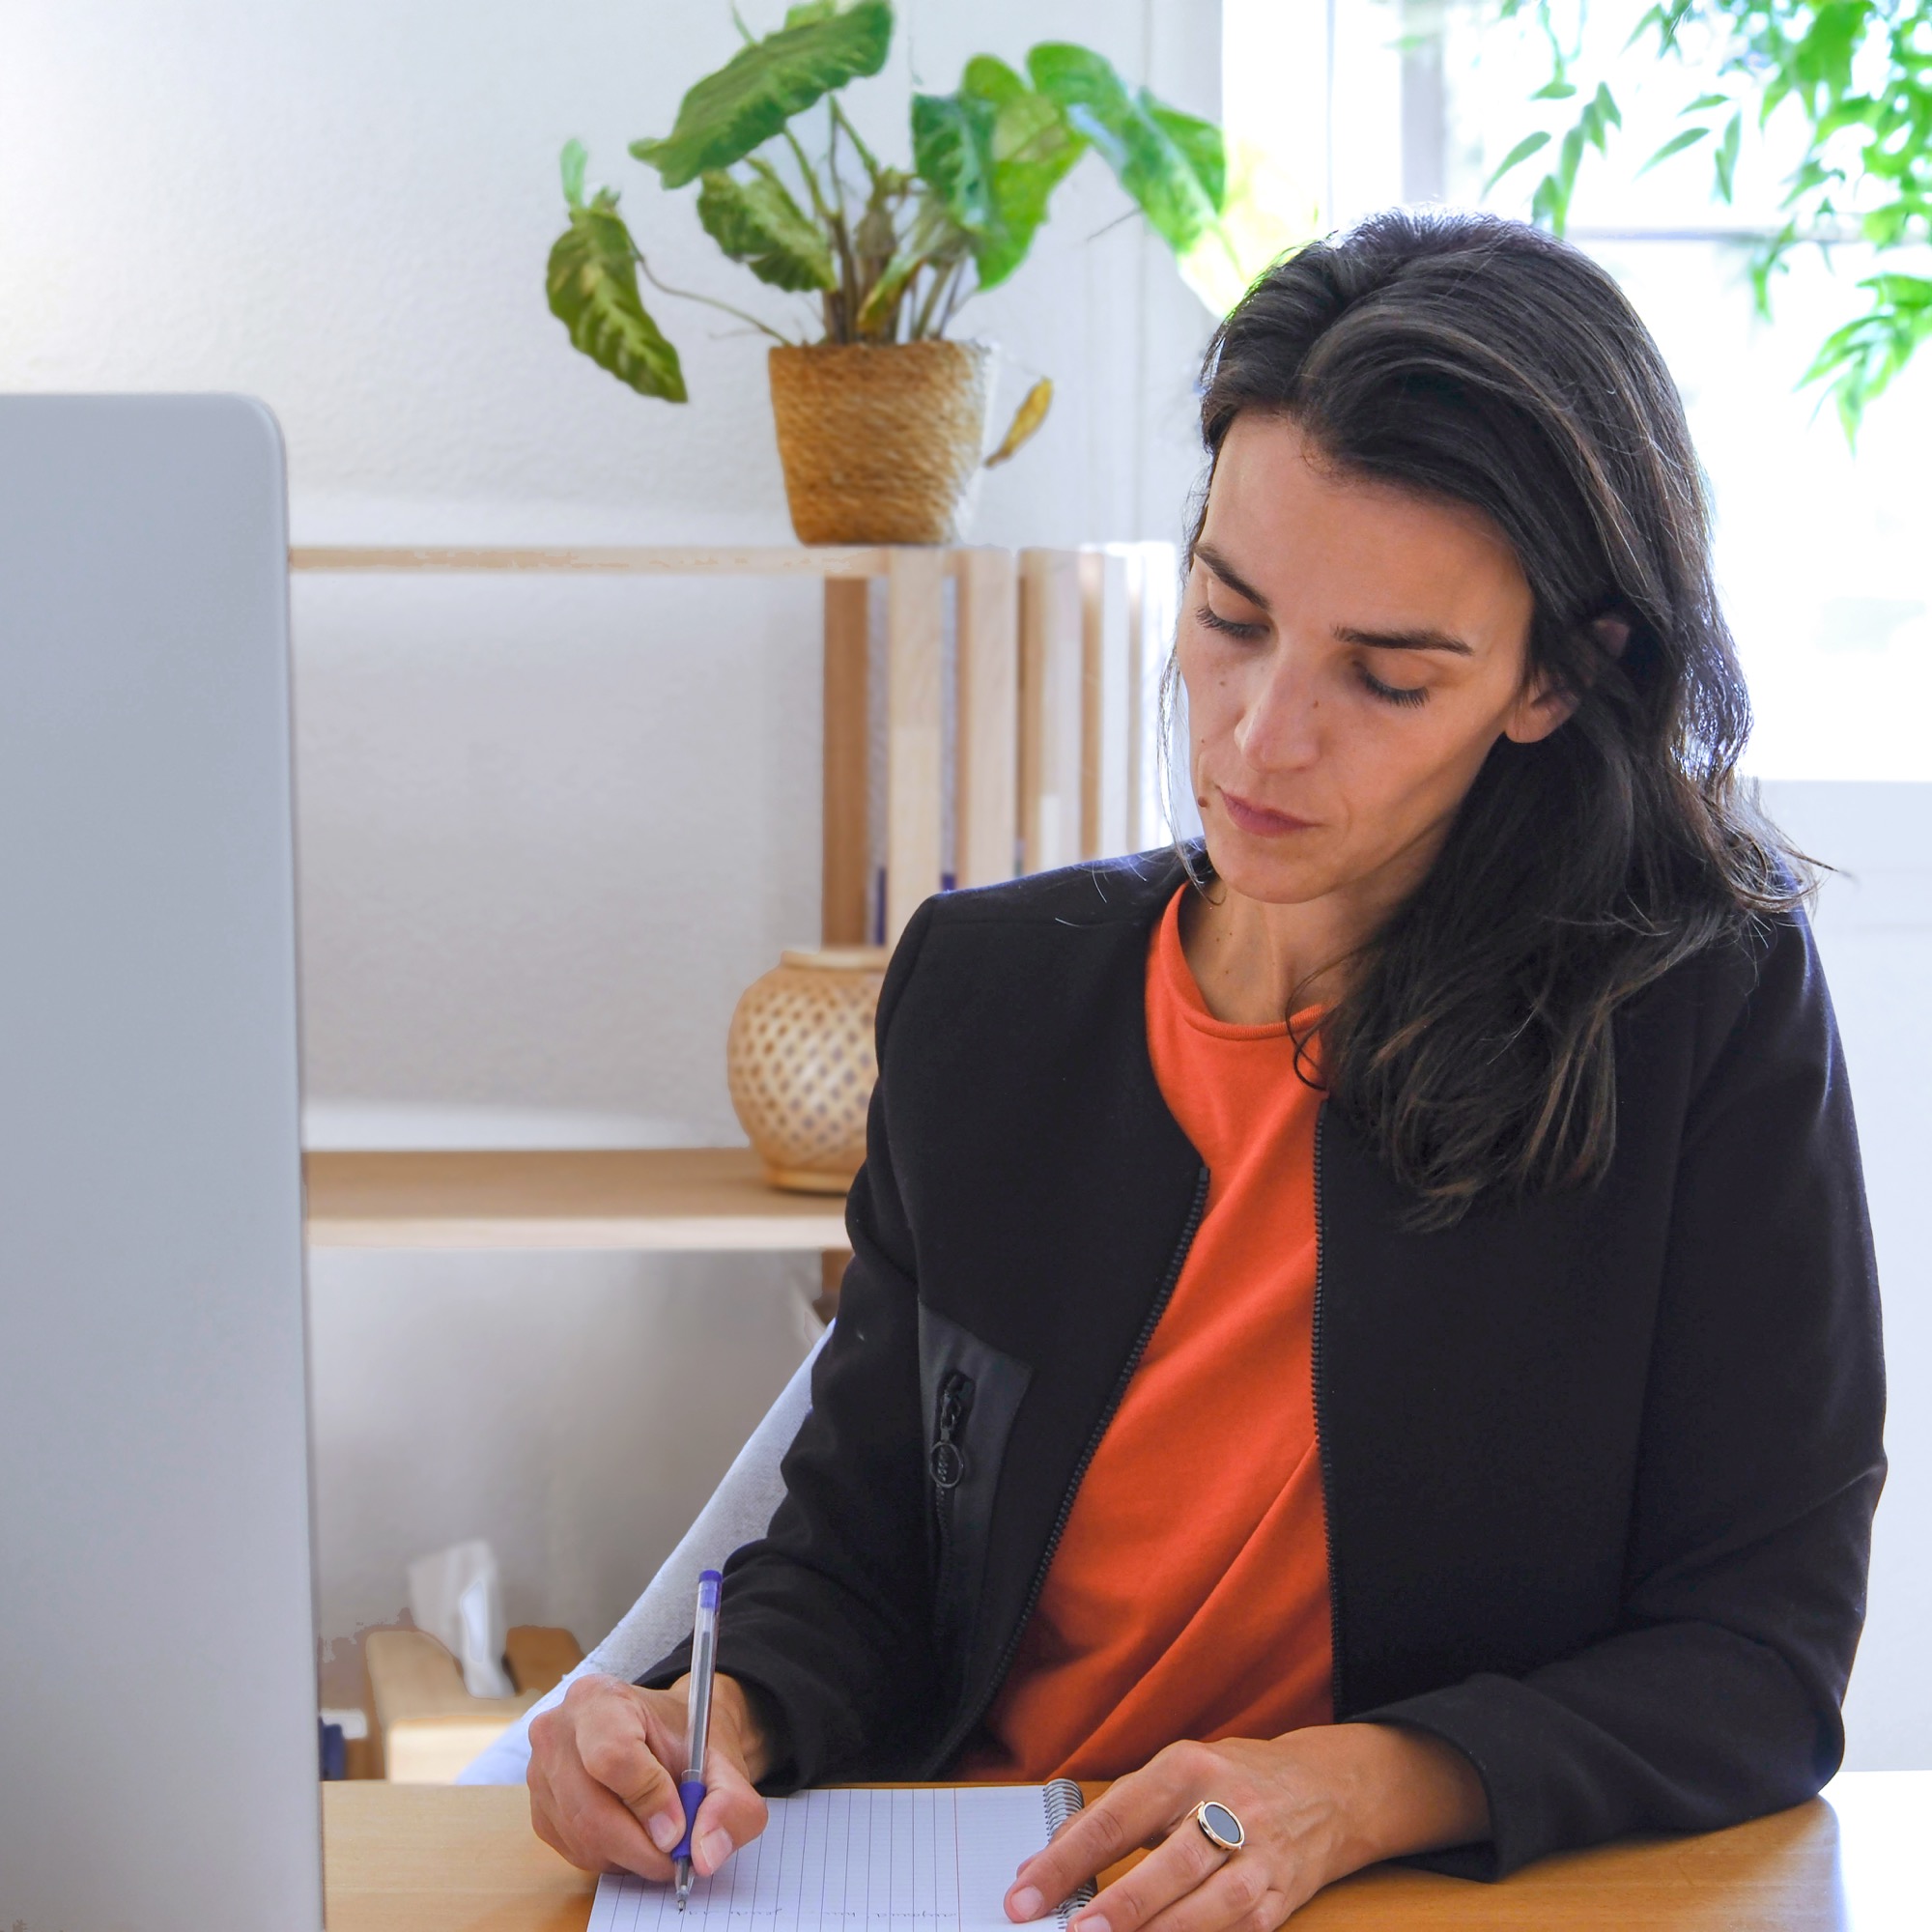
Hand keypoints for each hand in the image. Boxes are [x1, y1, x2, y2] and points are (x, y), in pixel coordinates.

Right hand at [527, 1671, 770, 1878]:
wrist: (666, 1738)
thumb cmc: (688, 1741)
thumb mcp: (724, 1761)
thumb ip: (730, 1803)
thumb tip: (704, 1855)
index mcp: (598, 1698)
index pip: (612, 1756)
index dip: (649, 1799)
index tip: (680, 1826)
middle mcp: (557, 1732)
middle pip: (592, 1811)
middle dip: (643, 1845)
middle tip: (678, 1854)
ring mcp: (541, 1774)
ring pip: (584, 1840)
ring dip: (631, 1856)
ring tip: (660, 1836)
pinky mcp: (540, 1812)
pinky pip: (575, 1854)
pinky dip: (612, 1859)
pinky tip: (634, 1834)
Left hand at [1004, 1725, 1487, 1931]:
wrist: (1326, 1790)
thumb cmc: (1231, 1781)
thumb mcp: (1170, 1777)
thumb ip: (1108, 1819)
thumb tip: (1040, 1866)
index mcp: (1187, 1766)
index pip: (1116, 1815)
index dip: (1067, 1859)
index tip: (1024, 1894)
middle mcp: (1228, 1805)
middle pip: (1170, 1861)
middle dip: (1118, 1904)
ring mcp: (1261, 1855)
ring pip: (1210, 1904)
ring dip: (1156, 1931)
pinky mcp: (1281, 1898)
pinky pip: (1238, 1930)